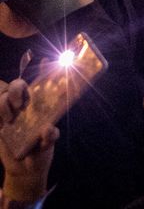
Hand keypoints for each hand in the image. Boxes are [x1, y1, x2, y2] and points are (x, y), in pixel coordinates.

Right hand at [0, 78, 56, 203]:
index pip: (41, 85)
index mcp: (39, 107)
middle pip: (16, 85)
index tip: (45, 62)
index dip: (43, 70)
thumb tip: (48, 129)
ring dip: (4, 103)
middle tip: (20, 104)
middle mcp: (24, 107)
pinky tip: (2, 125)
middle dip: (17, 88)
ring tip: (9, 119)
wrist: (23, 170)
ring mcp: (8, 114)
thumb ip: (49, 137)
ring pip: (2, 95)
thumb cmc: (40, 153)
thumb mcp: (47, 146)